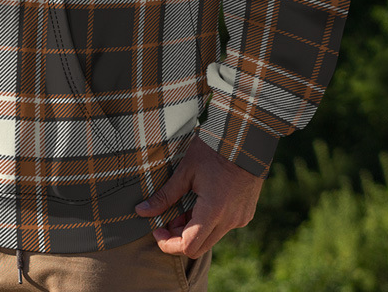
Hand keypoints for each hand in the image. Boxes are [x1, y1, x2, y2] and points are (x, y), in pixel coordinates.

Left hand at [134, 134, 263, 257]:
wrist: (245, 139)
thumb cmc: (213, 151)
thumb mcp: (185, 171)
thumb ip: (165, 195)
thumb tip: (141, 211)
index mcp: (213, 211)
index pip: (188, 247)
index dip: (168, 243)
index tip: (157, 229)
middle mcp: (229, 221)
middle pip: (199, 247)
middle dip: (179, 237)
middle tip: (167, 218)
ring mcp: (240, 218)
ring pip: (211, 237)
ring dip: (194, 229)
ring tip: (183, 206)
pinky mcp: (245, 213)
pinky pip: (223, 227)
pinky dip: (208, 222)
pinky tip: (200, 202)